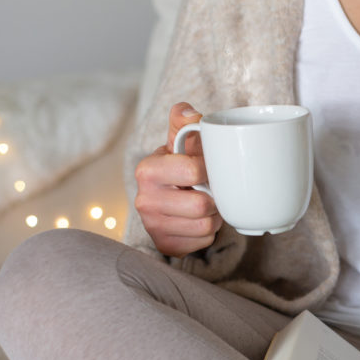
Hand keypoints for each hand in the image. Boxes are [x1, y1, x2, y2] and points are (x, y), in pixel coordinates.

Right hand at [133, 102, 222, 256]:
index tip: (208, 167)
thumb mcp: (179, 141)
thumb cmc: (179, 166)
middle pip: (202, 205)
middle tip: (210, 190)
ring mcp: (153, 226)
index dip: (209, 169)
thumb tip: (191, 113)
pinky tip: (199, 220)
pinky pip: (203, 241)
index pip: (192, 170)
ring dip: (214, 215)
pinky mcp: (166, 245)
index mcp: (148, 170)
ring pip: (205, 225)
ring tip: (206, 204)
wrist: (168, 198)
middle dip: (214, 197)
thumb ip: (185, 122)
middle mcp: (144, 200)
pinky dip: (208, 232)